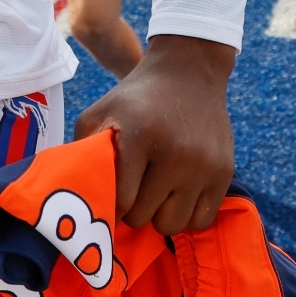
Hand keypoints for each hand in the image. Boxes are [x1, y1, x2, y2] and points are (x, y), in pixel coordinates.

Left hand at [74, 34, 236, 233]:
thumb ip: (82, 150)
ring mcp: (203, 165)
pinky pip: (201, 220)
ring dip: (160, 215)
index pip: (122, 201)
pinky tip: (178, 193)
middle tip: (134, 191)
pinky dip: (186, 213)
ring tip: (156, 193)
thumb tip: (71, 193)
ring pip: (173, 225)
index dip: (111, 206)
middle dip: (134, 210)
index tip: (108, 199)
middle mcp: (175, 153)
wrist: (189, 71)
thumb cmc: (135, 98)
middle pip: (146, 218)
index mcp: (140, 136)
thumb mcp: (101, 112)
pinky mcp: (224, 173)